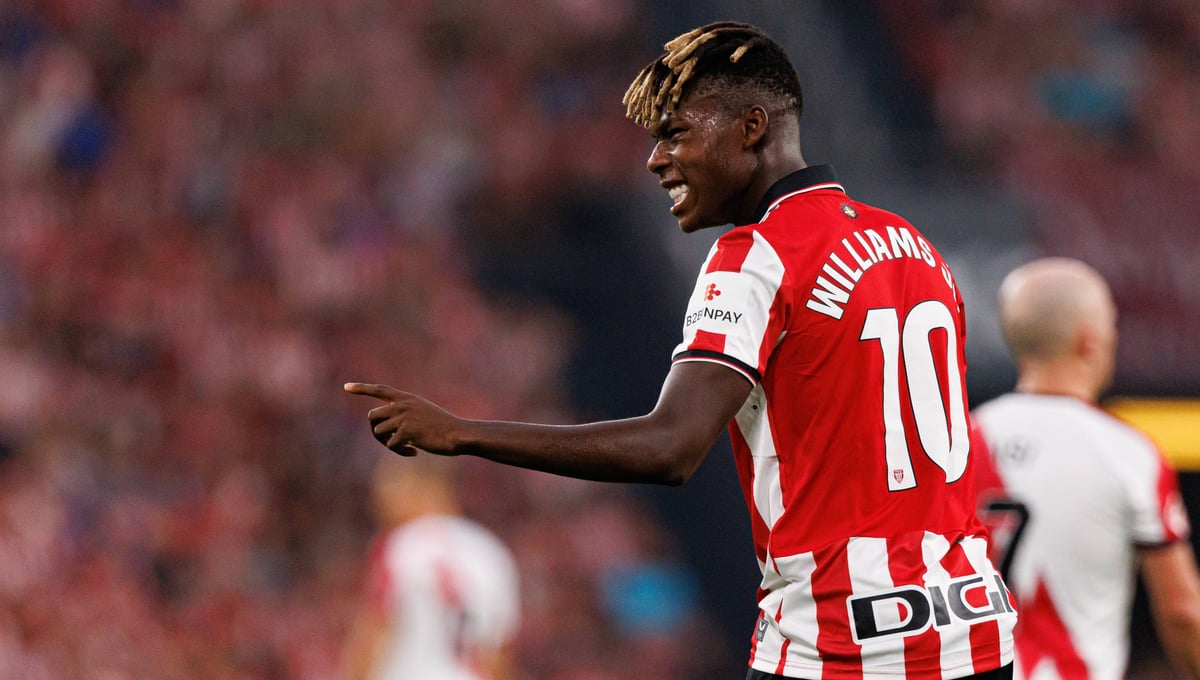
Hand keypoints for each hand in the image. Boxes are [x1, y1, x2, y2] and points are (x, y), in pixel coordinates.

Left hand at [343, 382, 460, 455]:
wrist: (456, 433)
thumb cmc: (442, 426)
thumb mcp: (422, 411)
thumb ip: (404, 412)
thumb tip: (383, 425)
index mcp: (406, 398)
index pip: (379, 389)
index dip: (361, 388)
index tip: (345, 387)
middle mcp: (402, 405)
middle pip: (372, 416)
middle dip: (376, 430)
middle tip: (389, 440)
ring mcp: (404, 418)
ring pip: (378, 432)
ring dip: (389, 443)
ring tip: (405, 448)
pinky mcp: (407, 432)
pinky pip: (390, 444)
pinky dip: (400, 451)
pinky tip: (414, 452)